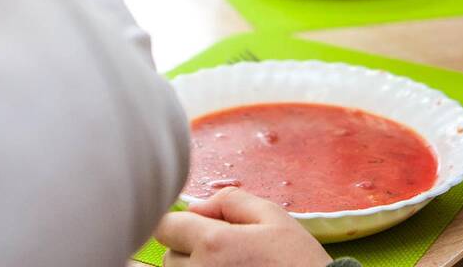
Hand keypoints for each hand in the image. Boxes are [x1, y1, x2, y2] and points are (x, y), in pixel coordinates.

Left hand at [154, 188, 332, 266]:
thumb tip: (196, 206)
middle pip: (170, 255)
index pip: (165, 226)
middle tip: (229, 253)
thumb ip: (230, 201)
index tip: (200, 228)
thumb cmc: (297, 262)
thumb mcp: (272, 217)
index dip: (182, 223)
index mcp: (213, 243)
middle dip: (191, 249)